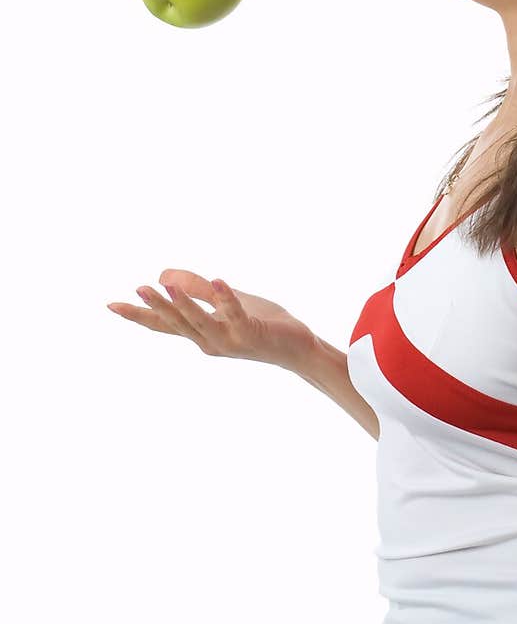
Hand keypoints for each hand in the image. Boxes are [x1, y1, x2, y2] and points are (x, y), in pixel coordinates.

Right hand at [106, 269, 316, 371]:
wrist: (298, 348)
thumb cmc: (262, 324)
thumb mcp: (227, 302)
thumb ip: (198, 290)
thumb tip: (164, 276)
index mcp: (201, 334)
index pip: (164, 325)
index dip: (139, 315)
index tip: (111, 305)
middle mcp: (210, 341)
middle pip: (177, 324)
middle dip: (157, 307)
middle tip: (136, 289)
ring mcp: (229, 341)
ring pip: (200, 322)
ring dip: (183, 304)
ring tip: (165, 286)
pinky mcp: (251, 335)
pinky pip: (235, 314)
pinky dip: (226, 298)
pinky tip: (217, 280)